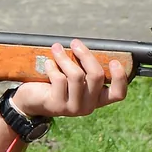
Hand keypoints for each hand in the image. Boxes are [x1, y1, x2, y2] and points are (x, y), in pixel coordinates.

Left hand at [12, 41, 130, 120]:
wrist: (31, 100)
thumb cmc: (56, 84)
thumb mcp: (74, 76)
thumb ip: (85, 67)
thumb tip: (86, 46)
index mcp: (98, 99)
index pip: (118, 94)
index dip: (120, 78)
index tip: (114, 61)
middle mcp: (88, 106)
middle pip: (96, 76)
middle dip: (86, 55)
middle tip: (75, 43)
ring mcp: (73, 108)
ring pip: (77, 76)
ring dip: (65, 58)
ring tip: (56, 49)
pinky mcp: (57, 105)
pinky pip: (59, 79)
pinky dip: (53, 67)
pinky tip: (48, 63)